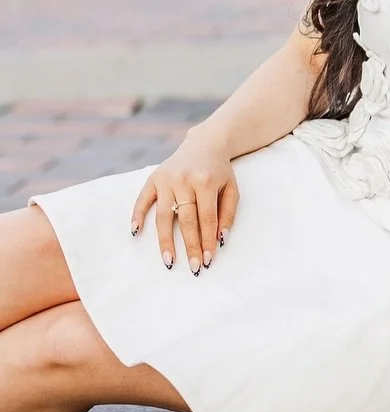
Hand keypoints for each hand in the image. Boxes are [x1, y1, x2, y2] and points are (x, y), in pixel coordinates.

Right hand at [131, 129, 238, 274]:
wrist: (204, 143)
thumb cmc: (219, 171)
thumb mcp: (232, 188)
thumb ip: (228, 213)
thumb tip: (219, 239)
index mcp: (205, 182)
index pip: (206, 219)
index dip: (207, 241)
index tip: (208, 260)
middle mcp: (184, 180)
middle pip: (186, 220)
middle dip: (190, 247)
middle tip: (194, 268)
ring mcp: (166, 179)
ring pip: (164, 216)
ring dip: (165, 241)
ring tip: (168, 261)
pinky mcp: (153, 178)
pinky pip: (142, 200)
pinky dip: (137, 216)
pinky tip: (135, 233)